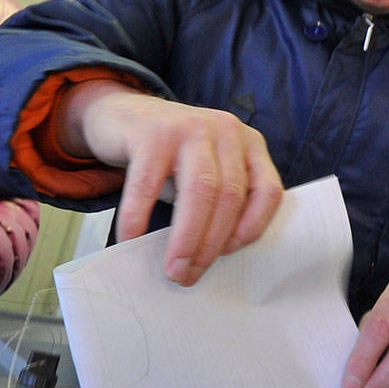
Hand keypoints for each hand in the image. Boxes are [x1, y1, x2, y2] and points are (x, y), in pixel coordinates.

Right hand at [58, 80, 282, 285]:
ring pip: (200, 191)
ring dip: (186, 238)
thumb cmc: (168, 154)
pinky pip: (147, 183)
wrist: (121, 112)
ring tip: (172, 268)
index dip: (252, 228)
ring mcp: (188, 127)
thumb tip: (211, 258)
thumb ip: (219, 199)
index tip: (227, 255)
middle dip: (211, 245)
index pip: (267, 191)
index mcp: (247, 142)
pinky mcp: (151, 133)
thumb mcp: (206, 168)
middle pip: (229, 196)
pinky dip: (138, 217)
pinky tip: (130, 238)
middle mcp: (225, 130)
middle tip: (188, 275)